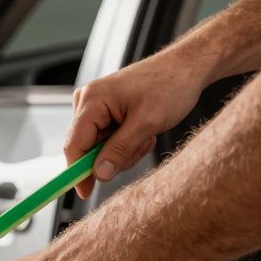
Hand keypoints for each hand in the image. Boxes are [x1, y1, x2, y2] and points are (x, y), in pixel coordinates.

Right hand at [66, 52, 207, 197]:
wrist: (187, 68)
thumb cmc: (170, 86)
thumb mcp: (146, 123)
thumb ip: (119, 150)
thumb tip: (98, 174)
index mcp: (92, 100)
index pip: (74, 144)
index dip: (77, 172)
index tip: (85, 193)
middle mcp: (87, 101)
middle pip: (86, 148)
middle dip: (113, 156)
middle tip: (141, 147)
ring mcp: (95, 105)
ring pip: (99, 146)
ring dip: (124, 150)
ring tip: (146, 136)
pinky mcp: (105, 109)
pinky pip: (107, 138)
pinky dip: (126, 142)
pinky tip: (143, 131)